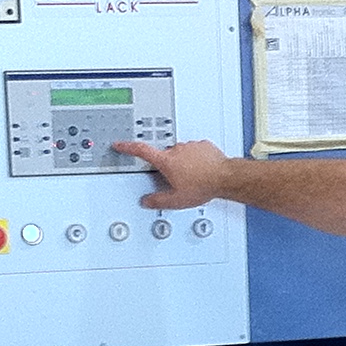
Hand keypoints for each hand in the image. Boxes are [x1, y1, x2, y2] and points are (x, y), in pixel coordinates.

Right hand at [110, 138, 230, 209]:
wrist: (225, 177)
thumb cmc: (203, 186)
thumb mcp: (176, 200)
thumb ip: (158, 200)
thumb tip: (147, 201)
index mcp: (166, 161)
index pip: (141, 151)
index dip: (128, 147)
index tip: (120, 144)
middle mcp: (177, 150)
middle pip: (165, 156)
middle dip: (168, 167)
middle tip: (178, 180)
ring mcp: (190, 146)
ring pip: (181, 154)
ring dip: (184, 164)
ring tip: (194, 177)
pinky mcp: (203, 145)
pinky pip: (195, 151)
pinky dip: (196, 160)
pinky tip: (202, 170)